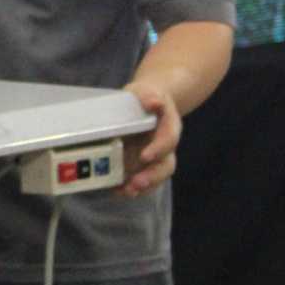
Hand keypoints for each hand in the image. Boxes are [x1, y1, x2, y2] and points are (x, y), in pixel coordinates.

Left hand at [119, 79, 181, 197]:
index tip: (145, 156)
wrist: (144, 103)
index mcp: (169, 128)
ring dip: (142, 187)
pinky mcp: (140, 166)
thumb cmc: (144, 98)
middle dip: (152, 176)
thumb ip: (149, 96)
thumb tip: (154, 101)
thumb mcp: (145, 92)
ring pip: (154, 177)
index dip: (158, 149)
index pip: (168, 140)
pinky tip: (116, 191)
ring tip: (126, 192)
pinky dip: (128, 188)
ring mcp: (153, 159)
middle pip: (165, 166)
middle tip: (136, 183)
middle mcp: (164, 147)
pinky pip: (139, 180)